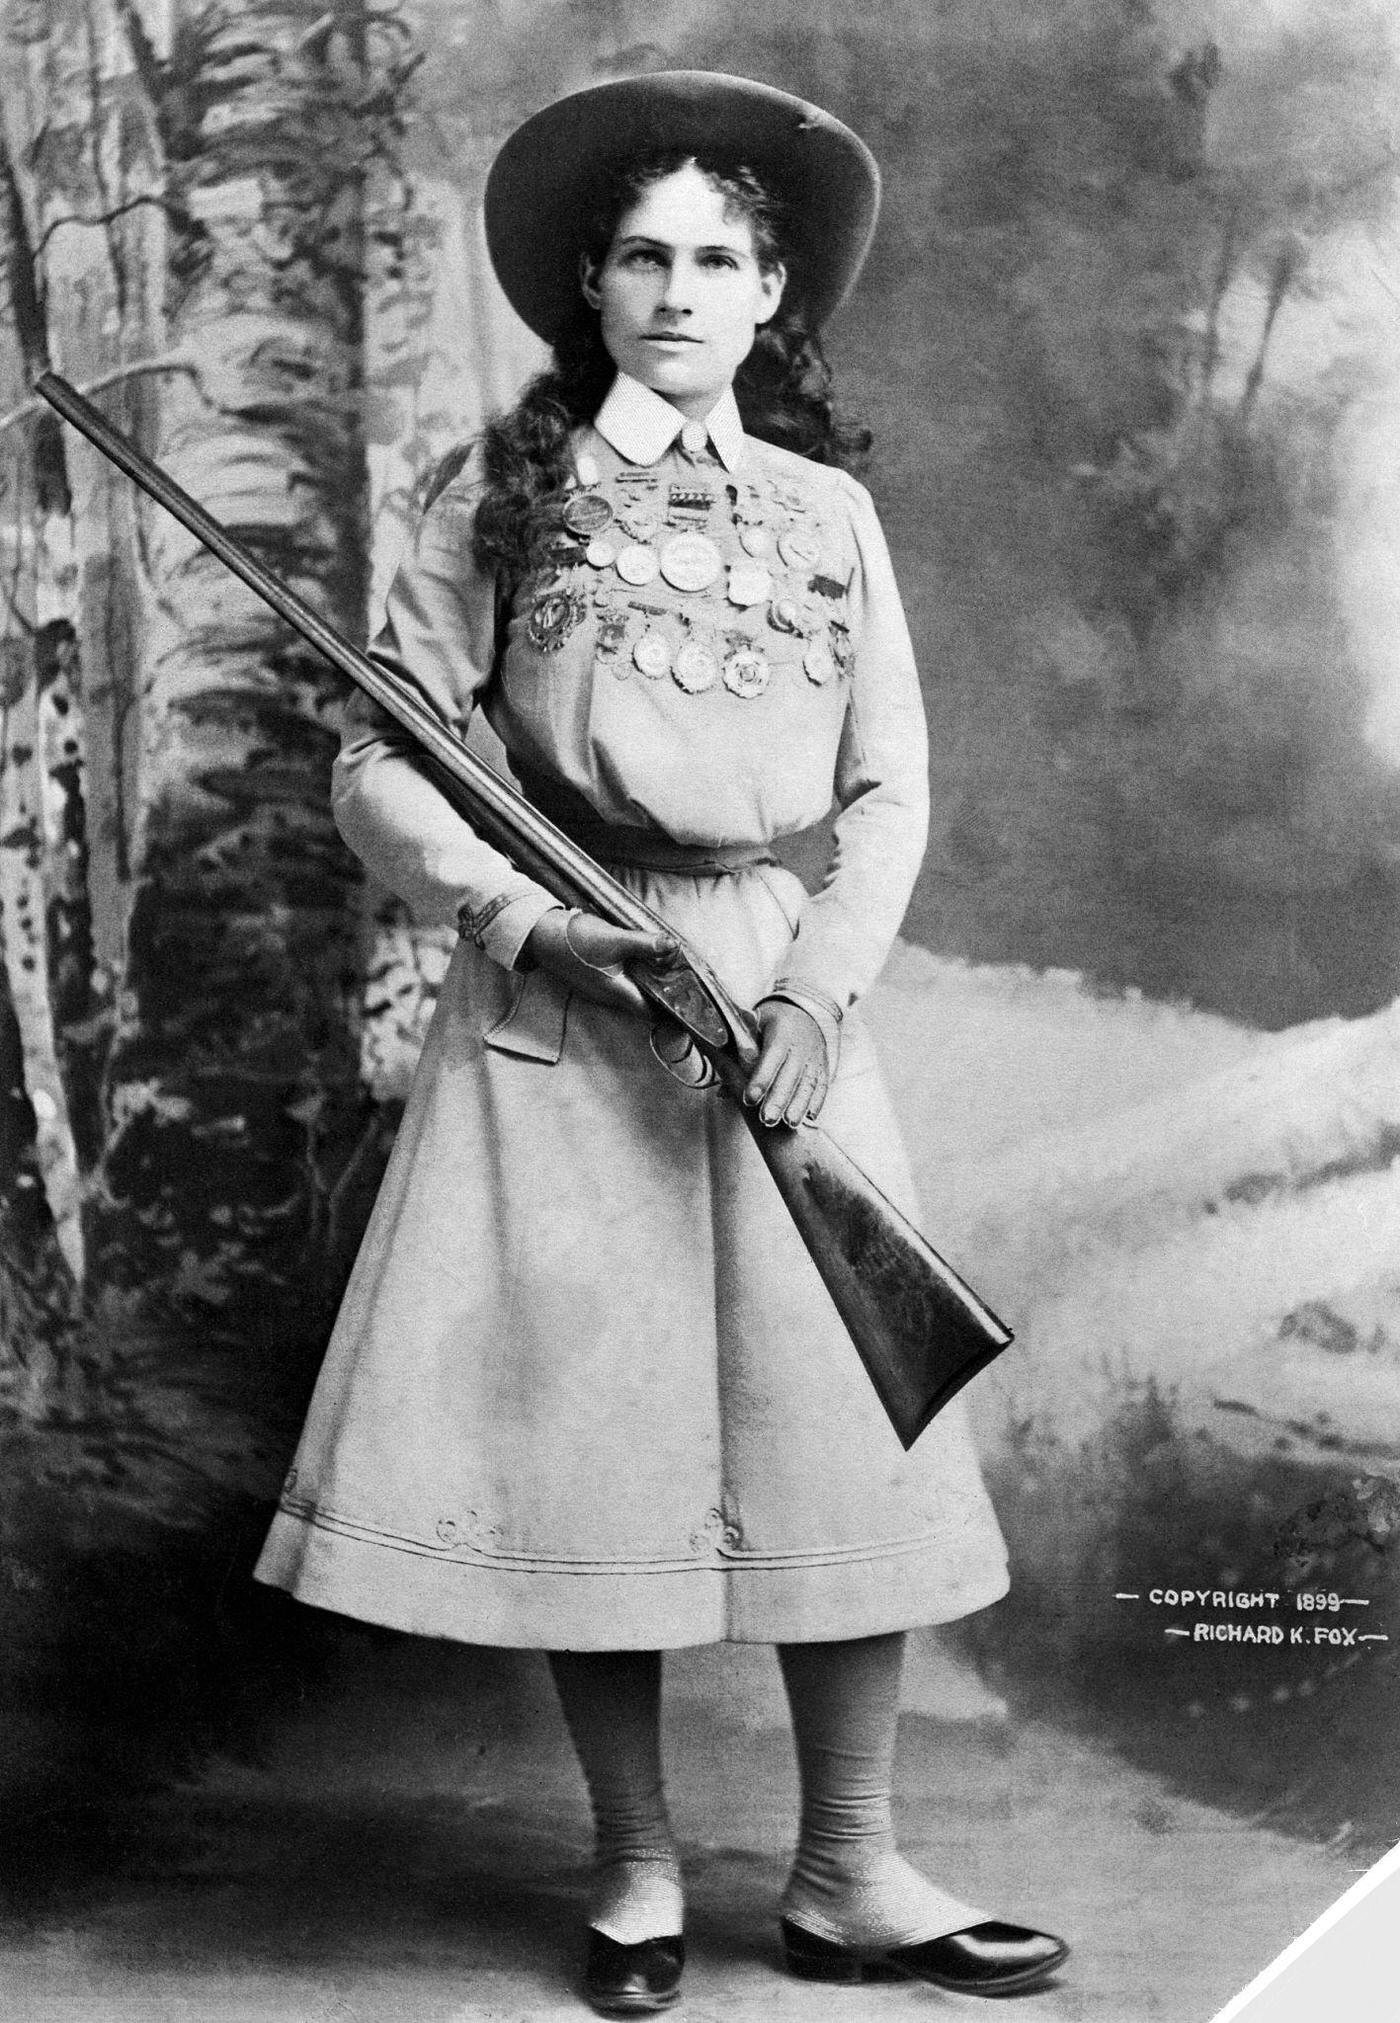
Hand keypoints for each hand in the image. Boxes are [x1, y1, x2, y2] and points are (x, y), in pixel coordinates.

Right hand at [523, 907, 676, 1015]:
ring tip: (665, 966)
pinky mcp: (594, 978)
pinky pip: (620, 983)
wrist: (540, 935)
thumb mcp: (614, 940)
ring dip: (648, 983)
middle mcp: (609, 997)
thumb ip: (645, 944)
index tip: (688, 1002)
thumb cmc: (576, 941)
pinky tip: (639, 958)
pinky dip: (634, 975)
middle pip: (644, 1003)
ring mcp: (600, 989)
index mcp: (618, 993)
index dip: (671, 1011)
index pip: (652, 1013)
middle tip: (683, 979)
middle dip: (663, 994)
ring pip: (632, 992)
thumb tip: (673, 946)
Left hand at [743, 998, 831, 1126]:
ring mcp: (814, 1056)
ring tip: (790, 1124)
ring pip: (808, 1083)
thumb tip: (720, 1081)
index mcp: (780, 1032)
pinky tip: (810, 1117)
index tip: (750, 1098)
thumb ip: (737, 1051)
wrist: (805, 1011)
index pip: (770, 1057)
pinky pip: (822, 1084)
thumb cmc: (772, 1022)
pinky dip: (817, 1101)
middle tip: (768, 1119)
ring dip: (799, 1105)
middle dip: (779, 1099)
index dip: (760, 1078)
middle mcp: (799, 1045)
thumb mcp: (753, 1026)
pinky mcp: (823, 1066)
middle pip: (789, 1075)